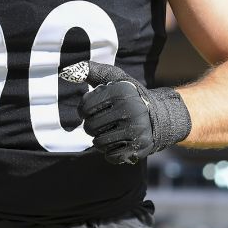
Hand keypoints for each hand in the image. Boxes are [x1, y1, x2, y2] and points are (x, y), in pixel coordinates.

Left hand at [60, 61, 191, 164]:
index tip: (93, 110)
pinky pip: (111, 156)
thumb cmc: (129, 96)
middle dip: (92, 126)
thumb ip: (91, 72)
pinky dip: (110, 152)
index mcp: (120, 92)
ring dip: (100, 140)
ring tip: (111, 132)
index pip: (84, 108)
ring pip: (99, 143)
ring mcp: (136, 130)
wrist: (161, 115)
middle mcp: (129, 110)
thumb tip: (66, 71)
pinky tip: (119, 142)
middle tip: (103, 122)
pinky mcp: (139, 147)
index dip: (84, 111)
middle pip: (90, 128)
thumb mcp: (114, 79)